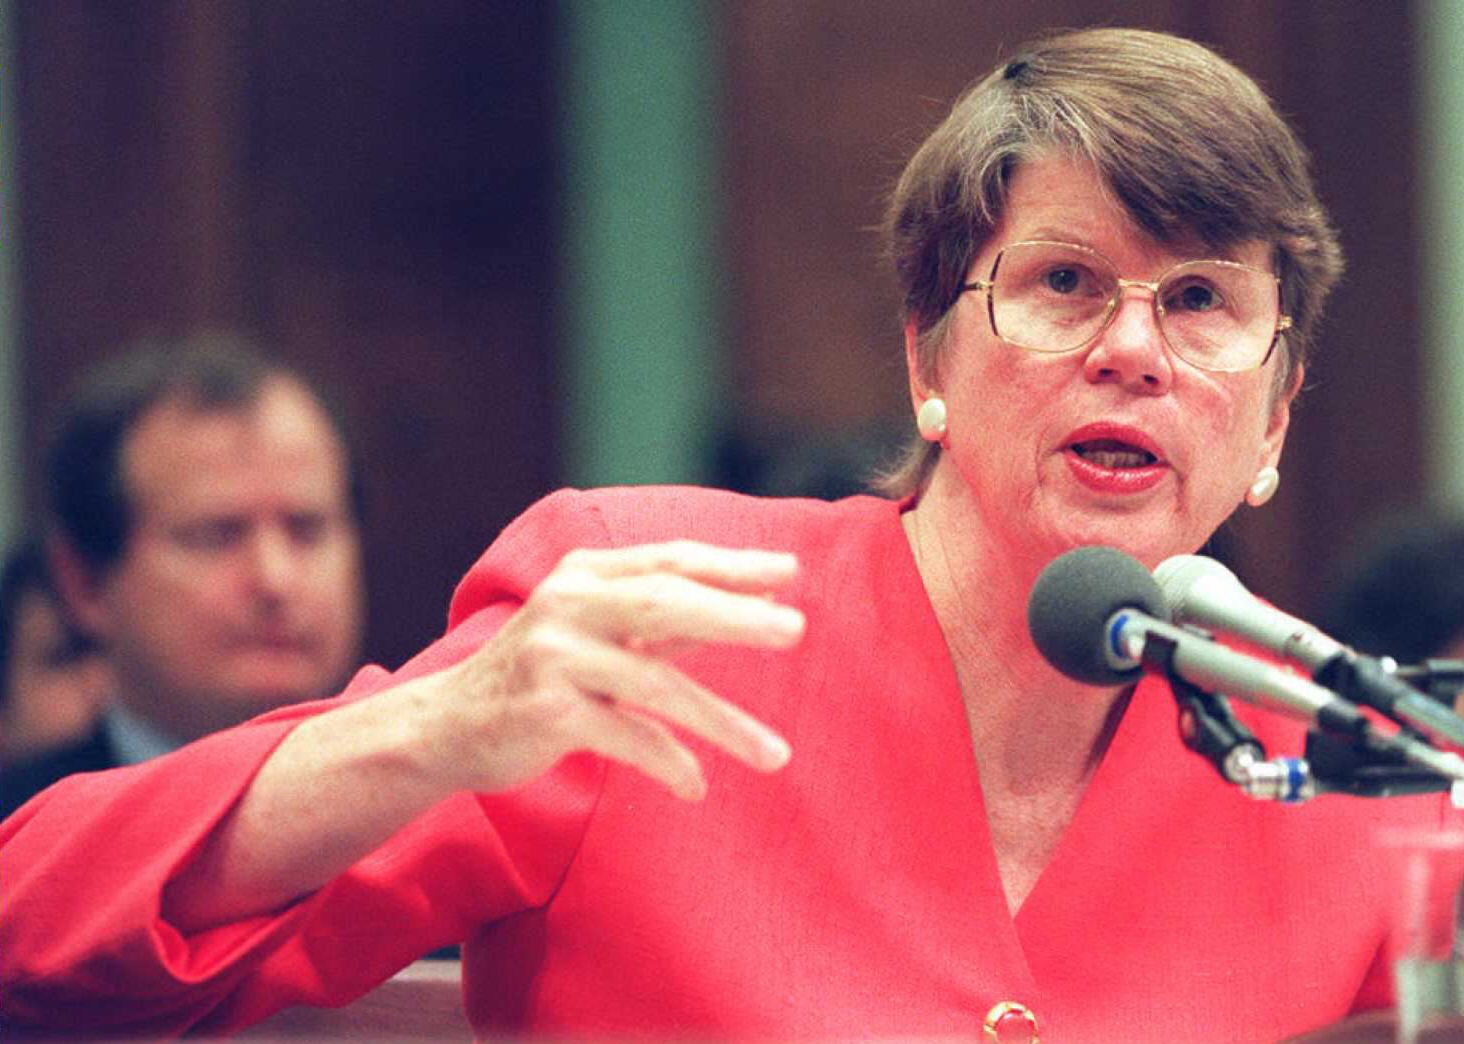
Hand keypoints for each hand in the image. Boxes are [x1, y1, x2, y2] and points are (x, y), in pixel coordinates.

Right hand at [418, 541, 803, 800]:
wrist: (449, 725)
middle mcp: (568, 605)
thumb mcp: (602, 630)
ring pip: (656, 684)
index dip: (731, 564)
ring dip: (723, 722)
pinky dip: (669, 763)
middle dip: (735, 616)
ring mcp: (555, 658)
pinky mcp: (546, 713)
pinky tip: (697, 788)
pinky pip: (626, 738)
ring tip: (776, 755)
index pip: (669, 560)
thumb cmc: (544, 673)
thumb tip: (759, 597)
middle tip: (795, 628)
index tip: (789, 570)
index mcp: (585, 573)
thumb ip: (668, 617)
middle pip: (665, 603)